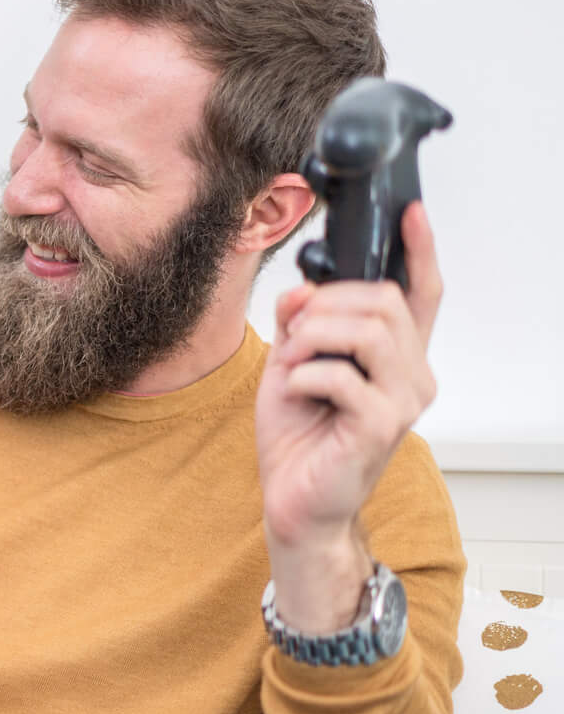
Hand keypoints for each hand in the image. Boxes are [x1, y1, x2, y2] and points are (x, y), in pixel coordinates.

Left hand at [256, 202, 442, 554]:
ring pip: (368, 330)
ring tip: (292, 362)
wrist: (293, 501)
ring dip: (314, 337)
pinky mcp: (382, 425)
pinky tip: (295, 391)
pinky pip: (341, 374)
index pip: (423, 294)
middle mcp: (412, 375)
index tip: (411, 212)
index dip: (420, 251)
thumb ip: (300, 323)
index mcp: (396, 357)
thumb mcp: (290, 364)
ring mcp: (403, 401)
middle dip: (327, 304)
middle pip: (385, 301)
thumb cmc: (299, 438)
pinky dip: (304, 374)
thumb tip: (302, 288)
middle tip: (295, 335)